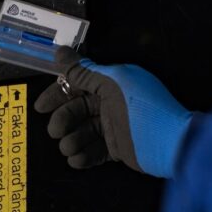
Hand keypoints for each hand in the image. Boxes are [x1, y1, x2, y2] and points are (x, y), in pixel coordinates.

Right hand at [34, 49, 193, 177]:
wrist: (171, 143)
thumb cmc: (143, 109)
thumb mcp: (113, 84)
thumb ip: (85, 70)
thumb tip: (60, 52)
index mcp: (113, 83)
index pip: (78, 84)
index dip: (58, 94)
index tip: (40, 107)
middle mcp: (112, 102)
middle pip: (77, 110)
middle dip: (63, 120)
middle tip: (56, 131)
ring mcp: (115, 126)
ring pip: (82, 132)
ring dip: (71, 140)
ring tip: (70, 147)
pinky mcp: (118, 148)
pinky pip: (94, 151)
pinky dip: (83, 156)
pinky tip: (78, 159)